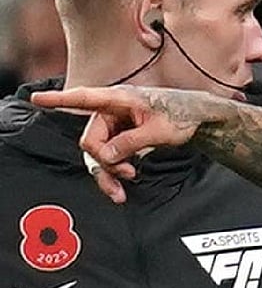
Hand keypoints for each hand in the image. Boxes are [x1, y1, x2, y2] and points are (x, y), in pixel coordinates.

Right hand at [30, 86, 206, 203]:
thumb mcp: (160, 131)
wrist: (199, 117)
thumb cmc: (182, 114)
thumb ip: (131, 142)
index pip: (84, 98)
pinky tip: (122, 189)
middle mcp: (112, 111)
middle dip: (105, 162)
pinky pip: (108, 158)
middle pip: (91, 140)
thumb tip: (105, 157)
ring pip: (97, 154)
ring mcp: (115, 125)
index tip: (38, 98)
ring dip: (108, 173)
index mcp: (120, 99)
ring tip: (124, 190)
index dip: (59, 99)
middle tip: (129, 174)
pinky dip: (114, 173)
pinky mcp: (120, 137)